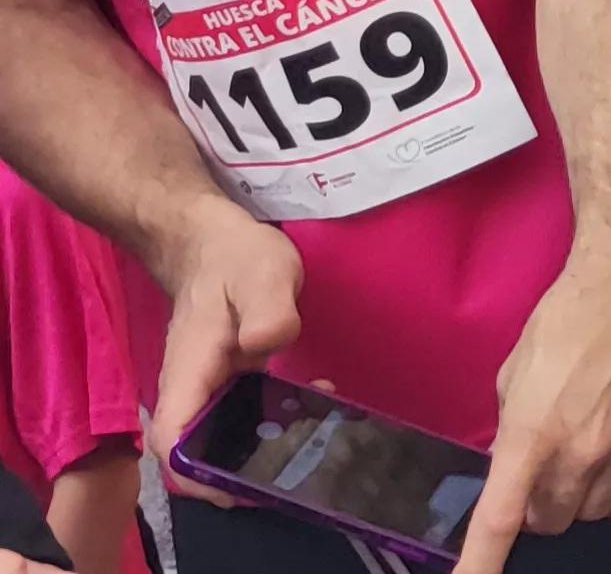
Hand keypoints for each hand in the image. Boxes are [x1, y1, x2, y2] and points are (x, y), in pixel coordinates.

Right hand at [142, 198, 300, 497]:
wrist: (212, 241)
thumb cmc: (233, 258)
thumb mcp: (262, 273)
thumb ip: (267, 309)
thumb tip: (265, 346)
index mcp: (188, 374)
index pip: (172, 443)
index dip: (196, 477)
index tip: (241, 489)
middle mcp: (192, 389)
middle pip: (196, 454)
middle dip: (240, 474)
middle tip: (301, 470)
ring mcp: (208, 387)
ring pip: (222, 439)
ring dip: (264, 448)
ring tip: (319, 439)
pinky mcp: (228, 380)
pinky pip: (243, 416)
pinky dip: (274, 421)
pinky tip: (315, 407)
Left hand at [454, 236, 610, 573]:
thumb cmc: (562, 320)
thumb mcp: (514, 376)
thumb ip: (512, 431)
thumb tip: (516, 466)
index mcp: (531, 434)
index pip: (502, 519)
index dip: (480, 562)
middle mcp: (581, 452)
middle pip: (551, 519)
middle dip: (538, 505)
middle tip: (540, 470)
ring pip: (593, 513)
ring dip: (578, 498)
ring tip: (581, 459)